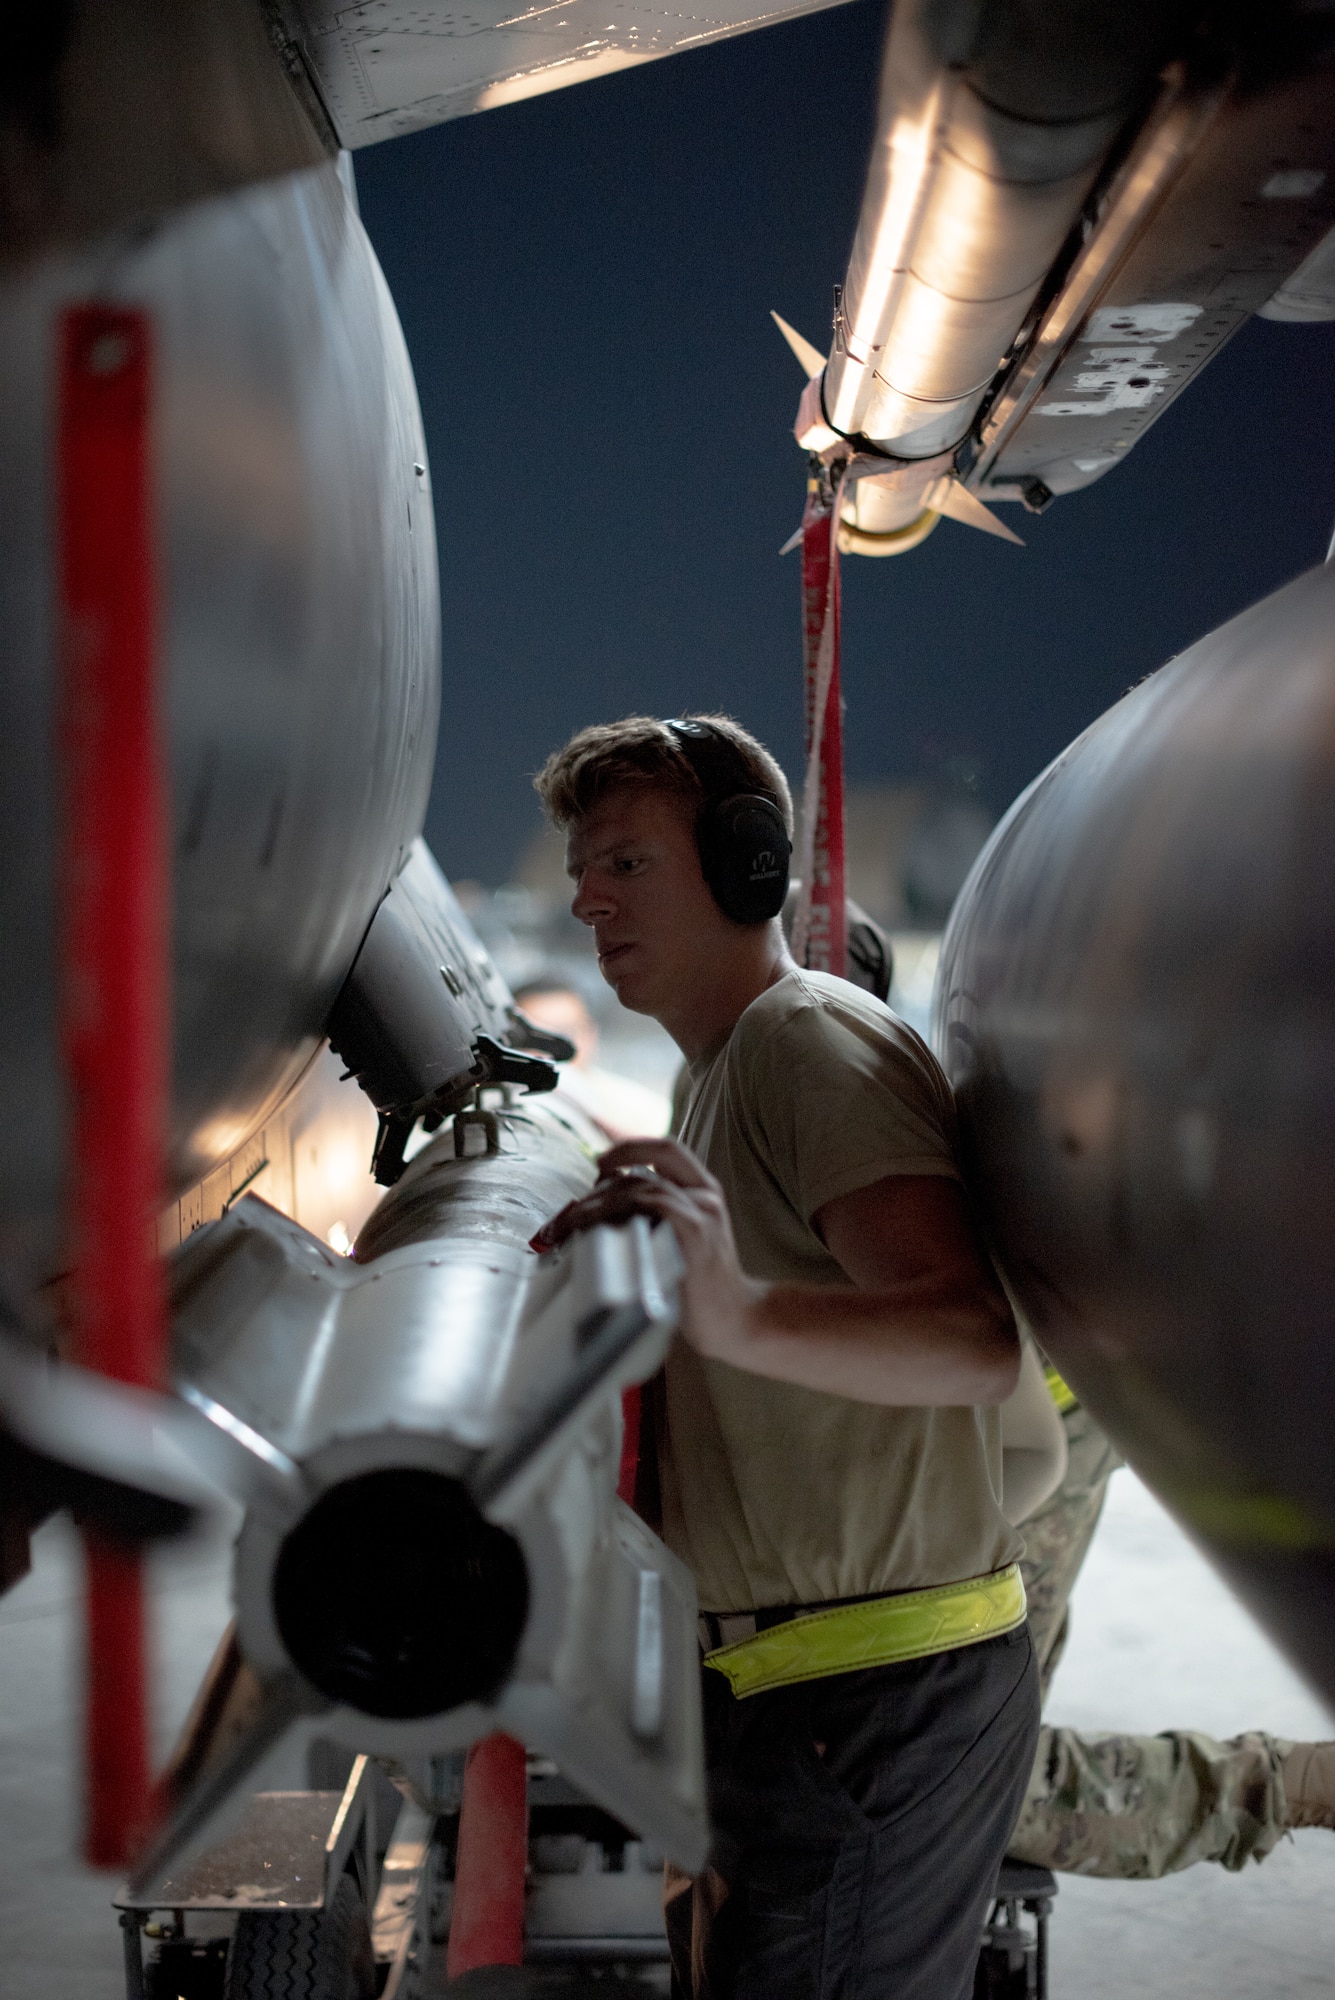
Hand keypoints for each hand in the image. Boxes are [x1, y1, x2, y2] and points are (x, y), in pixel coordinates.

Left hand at [532, 1139, 761, 1363]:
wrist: (736, 1319)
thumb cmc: (701, 1287)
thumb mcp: (683, 1242)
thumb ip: (658, 1220)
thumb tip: (605, 1211)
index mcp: (704, 1191)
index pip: (667, 1149)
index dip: (630, 1148)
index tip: (600, 1163)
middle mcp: (705, 1195)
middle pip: (645, 1169)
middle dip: (601, 1186)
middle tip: (573, 1210)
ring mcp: (702, 1212)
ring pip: (642, 1187)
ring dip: (601, 1201)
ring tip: (574, 1221)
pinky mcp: (694, 1233)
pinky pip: (653, 1205)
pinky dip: (620, 1209)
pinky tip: (598, 1225)